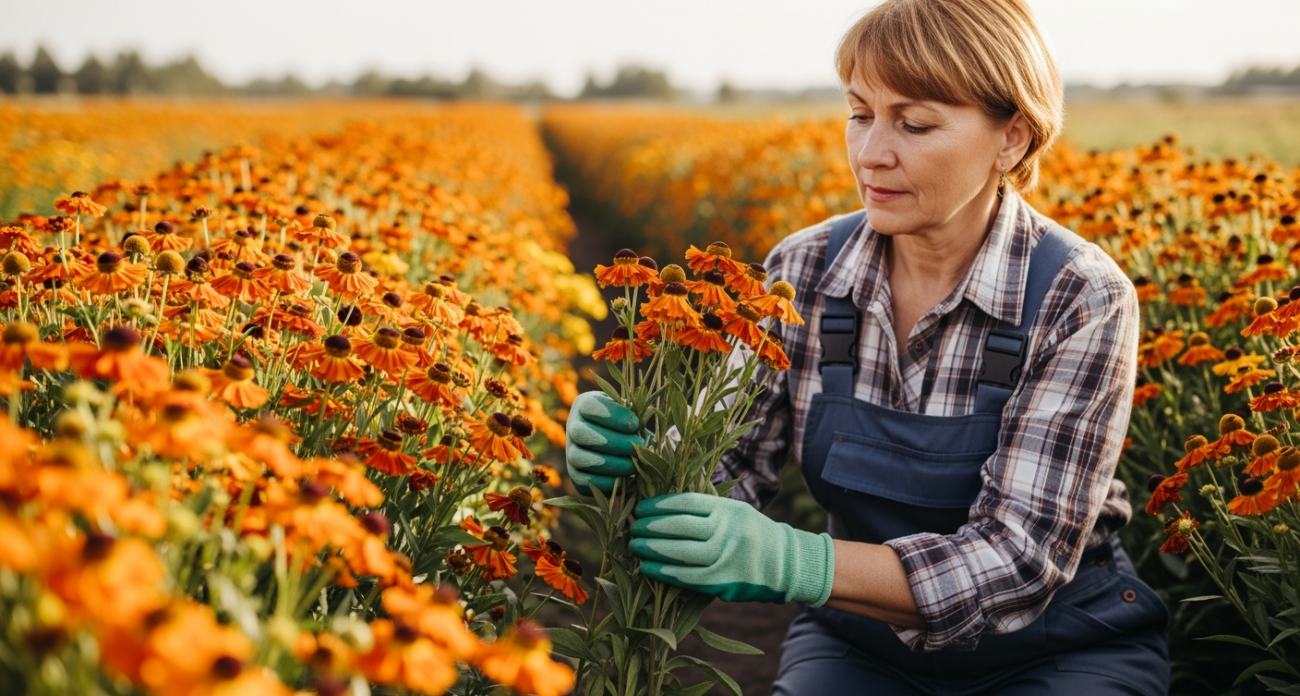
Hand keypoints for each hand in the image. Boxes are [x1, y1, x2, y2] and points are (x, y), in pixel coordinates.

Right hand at [565, 391, 642, 494]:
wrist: (622, 449)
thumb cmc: (630, 427)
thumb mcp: (632, 416)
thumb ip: (637, 423)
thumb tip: (646, 441)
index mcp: (585, 405)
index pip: (589, 406)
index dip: (612, 415)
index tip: (635, 424)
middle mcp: (573, 426)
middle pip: (581, 433)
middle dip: (613, 441)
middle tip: (638, 445)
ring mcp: (570, 451)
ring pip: (579, 457)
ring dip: (609, 463)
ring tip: (634, 465)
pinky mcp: (574, 474)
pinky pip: (583, 480)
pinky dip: (604, 481)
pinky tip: (624, 479)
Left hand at [628, 493, 834, 605]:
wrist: (787, 565)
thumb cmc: (752, 535)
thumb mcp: (735, 511)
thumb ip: (705, 509)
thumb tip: (661, 508)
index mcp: (728, 509)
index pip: (685, 502)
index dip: (658, 505)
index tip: (641, 508)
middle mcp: (727, 531)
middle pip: (679, 526)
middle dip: (650, 526)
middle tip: (632, 527)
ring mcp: (725, 558)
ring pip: (680, 552)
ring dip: (651, 549)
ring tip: (634, 546)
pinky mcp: (722, 583)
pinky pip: (687, 577)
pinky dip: (664, 572)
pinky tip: (648, 567)